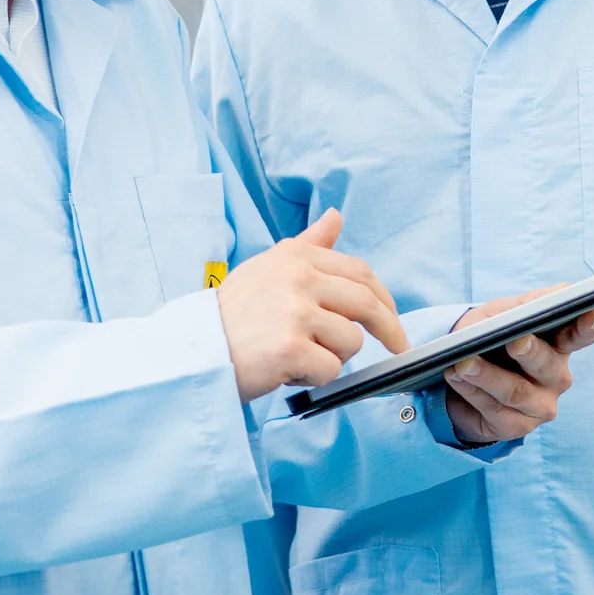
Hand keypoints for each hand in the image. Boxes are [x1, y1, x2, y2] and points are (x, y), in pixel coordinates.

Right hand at [216, 209, 409, 402]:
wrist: (194, 350)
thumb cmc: (233, 313)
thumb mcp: (269, 266)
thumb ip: (308, 244)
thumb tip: (336, 216)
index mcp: (297, 256)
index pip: (361, 273)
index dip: (384, 298)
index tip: (392, 316)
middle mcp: (299, 278)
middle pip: (366, 303)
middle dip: (389, 328)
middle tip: (398, 347)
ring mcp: (295, 312)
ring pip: (351, 341)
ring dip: (334, 357)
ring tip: (302, 356)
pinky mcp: (290, 348)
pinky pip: (331, 369)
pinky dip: (316, 377)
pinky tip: (290, 370)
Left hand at [443, 288, 593, 443]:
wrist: (462, 376)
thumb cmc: (492, 339)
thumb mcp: (503, 315)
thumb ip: (526, 305)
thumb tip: (555, 294)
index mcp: (559, 345)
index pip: (580, 335)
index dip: (587, 326)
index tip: (590, 313)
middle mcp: (557, 377)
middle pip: (546, 364)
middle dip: (529, 351)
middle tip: (514, 340)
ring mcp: (540, 405)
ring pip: (516, 392)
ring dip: (486, 375)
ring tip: (463, 362)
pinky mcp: (517, 426)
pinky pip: (494, 410)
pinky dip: (471, 391)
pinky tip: (455, 376)